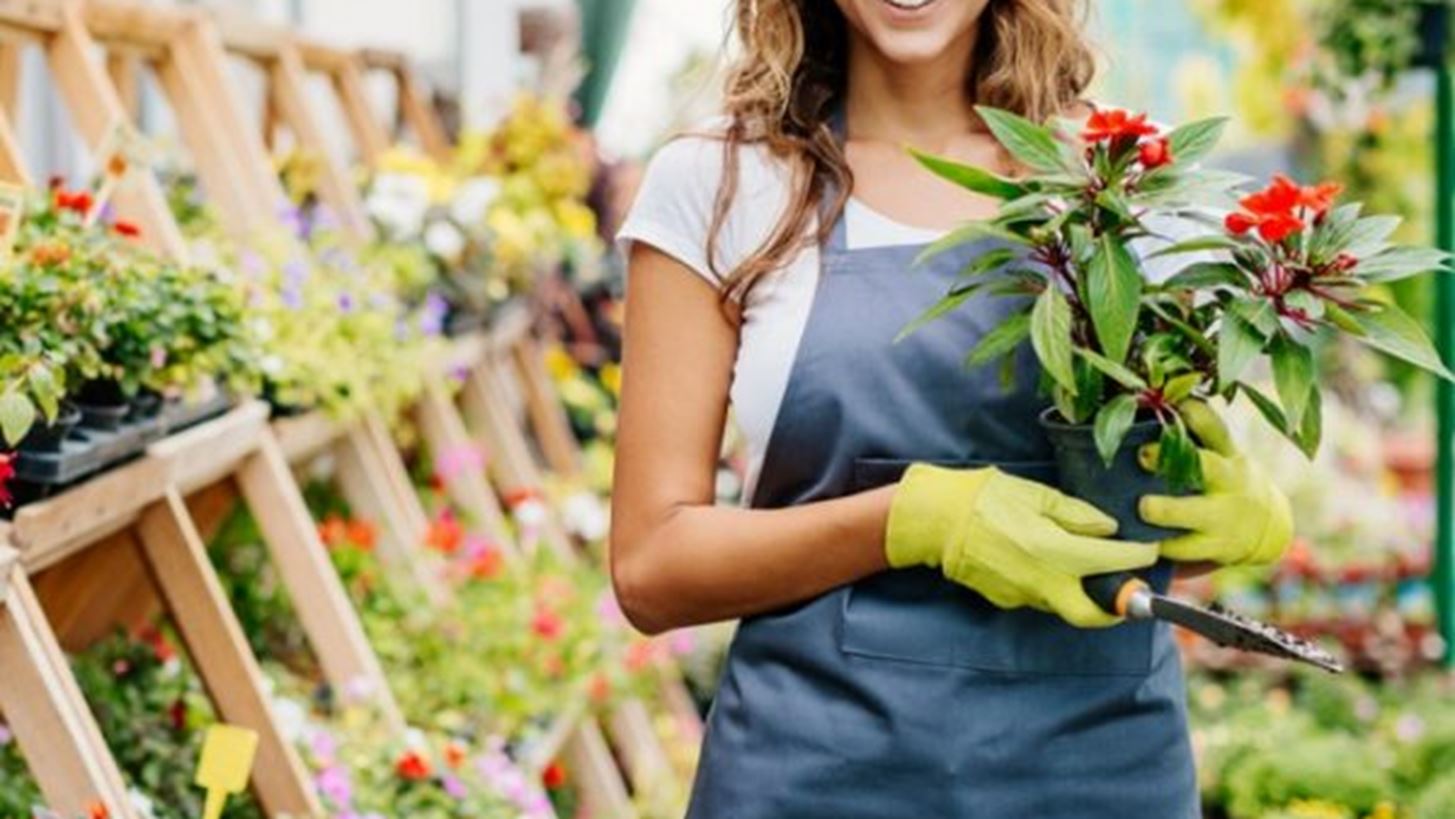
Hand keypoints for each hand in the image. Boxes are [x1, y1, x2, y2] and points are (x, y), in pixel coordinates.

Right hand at [887, 464, 1157, 627]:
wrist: (936, 521)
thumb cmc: (984, 499)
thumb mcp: (1036, 495)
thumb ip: (1076, 515)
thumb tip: (1107, 529)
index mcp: (1055, 551)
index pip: (1111, 561)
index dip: (1137, 558)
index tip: (1149, 552)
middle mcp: (1043, 582)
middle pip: (1091, 614)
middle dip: (1115, 610)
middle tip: (1127, 593)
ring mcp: (1023, 595)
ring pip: (1064, 604)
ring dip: (1080, 592)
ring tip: (1085, 569)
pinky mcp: (1006, 599)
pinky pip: (1039, 596)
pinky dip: (1050, 585)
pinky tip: (1044, 564)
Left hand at [1139, 401, 1293, 567]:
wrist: (1266, 529)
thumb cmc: (1227, 481)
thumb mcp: (1224, 455)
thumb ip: (1198, 434)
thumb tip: (1156, 399)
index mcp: (1228, 455)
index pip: (1216, 429)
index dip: (1197, 415)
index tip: (1177, 404)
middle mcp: (1228, 483)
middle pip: (1207, 468)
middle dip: (1176, 461)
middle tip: (1144, 455)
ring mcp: (1223, 516)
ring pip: (1195, 514)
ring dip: (1168, 510)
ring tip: (1143, 507)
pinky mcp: (1216, 546)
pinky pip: (1187, 548)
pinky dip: (1165, 545)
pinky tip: (1142, 541)